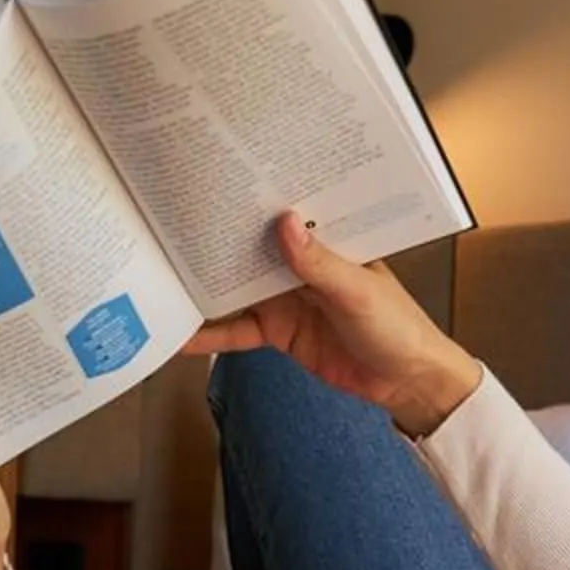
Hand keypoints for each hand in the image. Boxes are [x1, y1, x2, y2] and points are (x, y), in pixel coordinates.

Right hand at [182, 212, 482, 434]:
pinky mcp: (277, 332)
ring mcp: (285, 298)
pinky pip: (237, 330)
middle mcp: (300, 264)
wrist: (406, 383)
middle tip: (168, 229)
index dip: (251, 202)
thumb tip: (282, 222)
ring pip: (236, 289)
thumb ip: (319, 263)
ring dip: (205, 288)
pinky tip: (182, 336)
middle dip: (215, 241)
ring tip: (162, 278)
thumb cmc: (398, 327)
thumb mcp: (359, 291)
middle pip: (250, 249)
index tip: (213, 187)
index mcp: (325, 241)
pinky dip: (211, 334)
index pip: (281, 215)